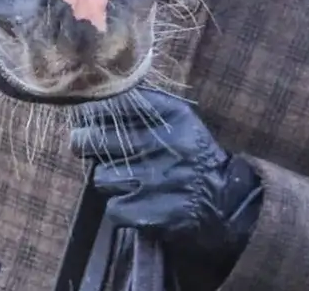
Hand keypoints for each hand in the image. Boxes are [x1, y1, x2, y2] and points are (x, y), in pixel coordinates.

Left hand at [69, 87, 263, 282]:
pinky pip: (113, 207)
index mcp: (171, 116)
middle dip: (84, 143)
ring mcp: (155, 181)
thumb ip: (142, 104)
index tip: (84, 116)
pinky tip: (137, 201)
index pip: (113, 105)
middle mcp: (162, 145)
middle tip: (84, 144)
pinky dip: (121, 207)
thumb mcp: (178, 120)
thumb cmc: (191, 156)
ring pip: (101, 177)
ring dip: (109, 180)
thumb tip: (94, 95)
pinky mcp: (151, 213)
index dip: (91, 112)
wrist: (225, 202)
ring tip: (128, 178)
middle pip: (95, 141)